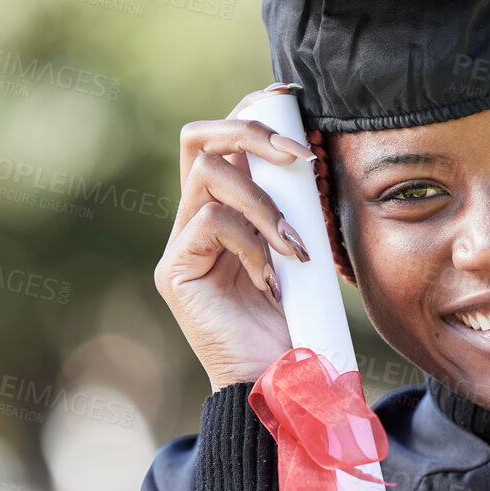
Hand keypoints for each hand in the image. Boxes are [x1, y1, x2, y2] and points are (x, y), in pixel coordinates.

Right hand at [155, 82, 316, 392]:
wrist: (280, 387)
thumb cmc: (297, 325)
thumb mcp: (304, 252)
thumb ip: (296, 210)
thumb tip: (314, 156)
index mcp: (223, 211)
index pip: (224, 139)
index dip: (251, 111)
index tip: (293, 103)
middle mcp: (193, 222)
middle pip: (198, 137)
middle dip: (250, 131)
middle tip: (300, 156)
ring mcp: (179, 247)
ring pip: (209, 175)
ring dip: (265, 203)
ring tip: (297, 247)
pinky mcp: (174, 273)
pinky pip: (211, 223)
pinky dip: (253, 243)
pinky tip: (274, 279)